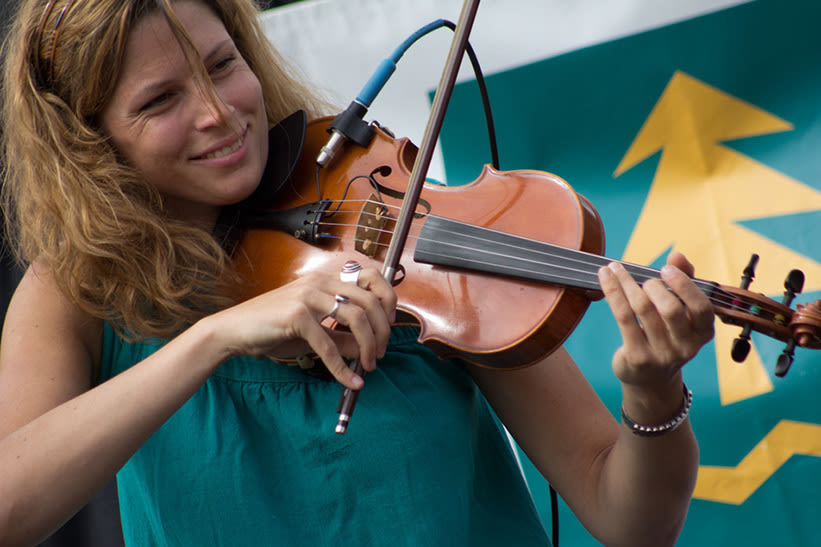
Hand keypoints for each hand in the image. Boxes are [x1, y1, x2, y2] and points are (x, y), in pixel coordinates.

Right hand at [208, 266, 395, 388]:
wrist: (233, 331)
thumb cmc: (271, 329)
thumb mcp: (314, 333)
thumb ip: (341, 336)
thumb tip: (367, 348)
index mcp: (326, 280)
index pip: (371, 277)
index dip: (388, 300)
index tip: (389, 324)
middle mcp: (320, 282)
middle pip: (370, 300)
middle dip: (383, 330)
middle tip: (380, 353)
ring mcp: (309, 296)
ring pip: (357, 317)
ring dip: (368, 346)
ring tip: (368, 366)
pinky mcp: (297, 314)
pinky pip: (329, 344)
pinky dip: (342, 367)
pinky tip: (349, 381)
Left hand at [597, 252, 713, 390]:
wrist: (649, 378)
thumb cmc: (667, 334)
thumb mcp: (681, 312)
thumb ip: (684, 281)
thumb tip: (677, 255)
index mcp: (702, 333)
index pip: (701, 308)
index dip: (684, 285)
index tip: (666, 268)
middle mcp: (686, 347)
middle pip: (670, 309)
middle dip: (653, 286)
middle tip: (642, 279)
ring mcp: (661, 354)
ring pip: (642, 309)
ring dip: (626, 283)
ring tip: (615, 268)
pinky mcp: (637, 357)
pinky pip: (623, 317)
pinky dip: (613, 292)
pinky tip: (605, 277)